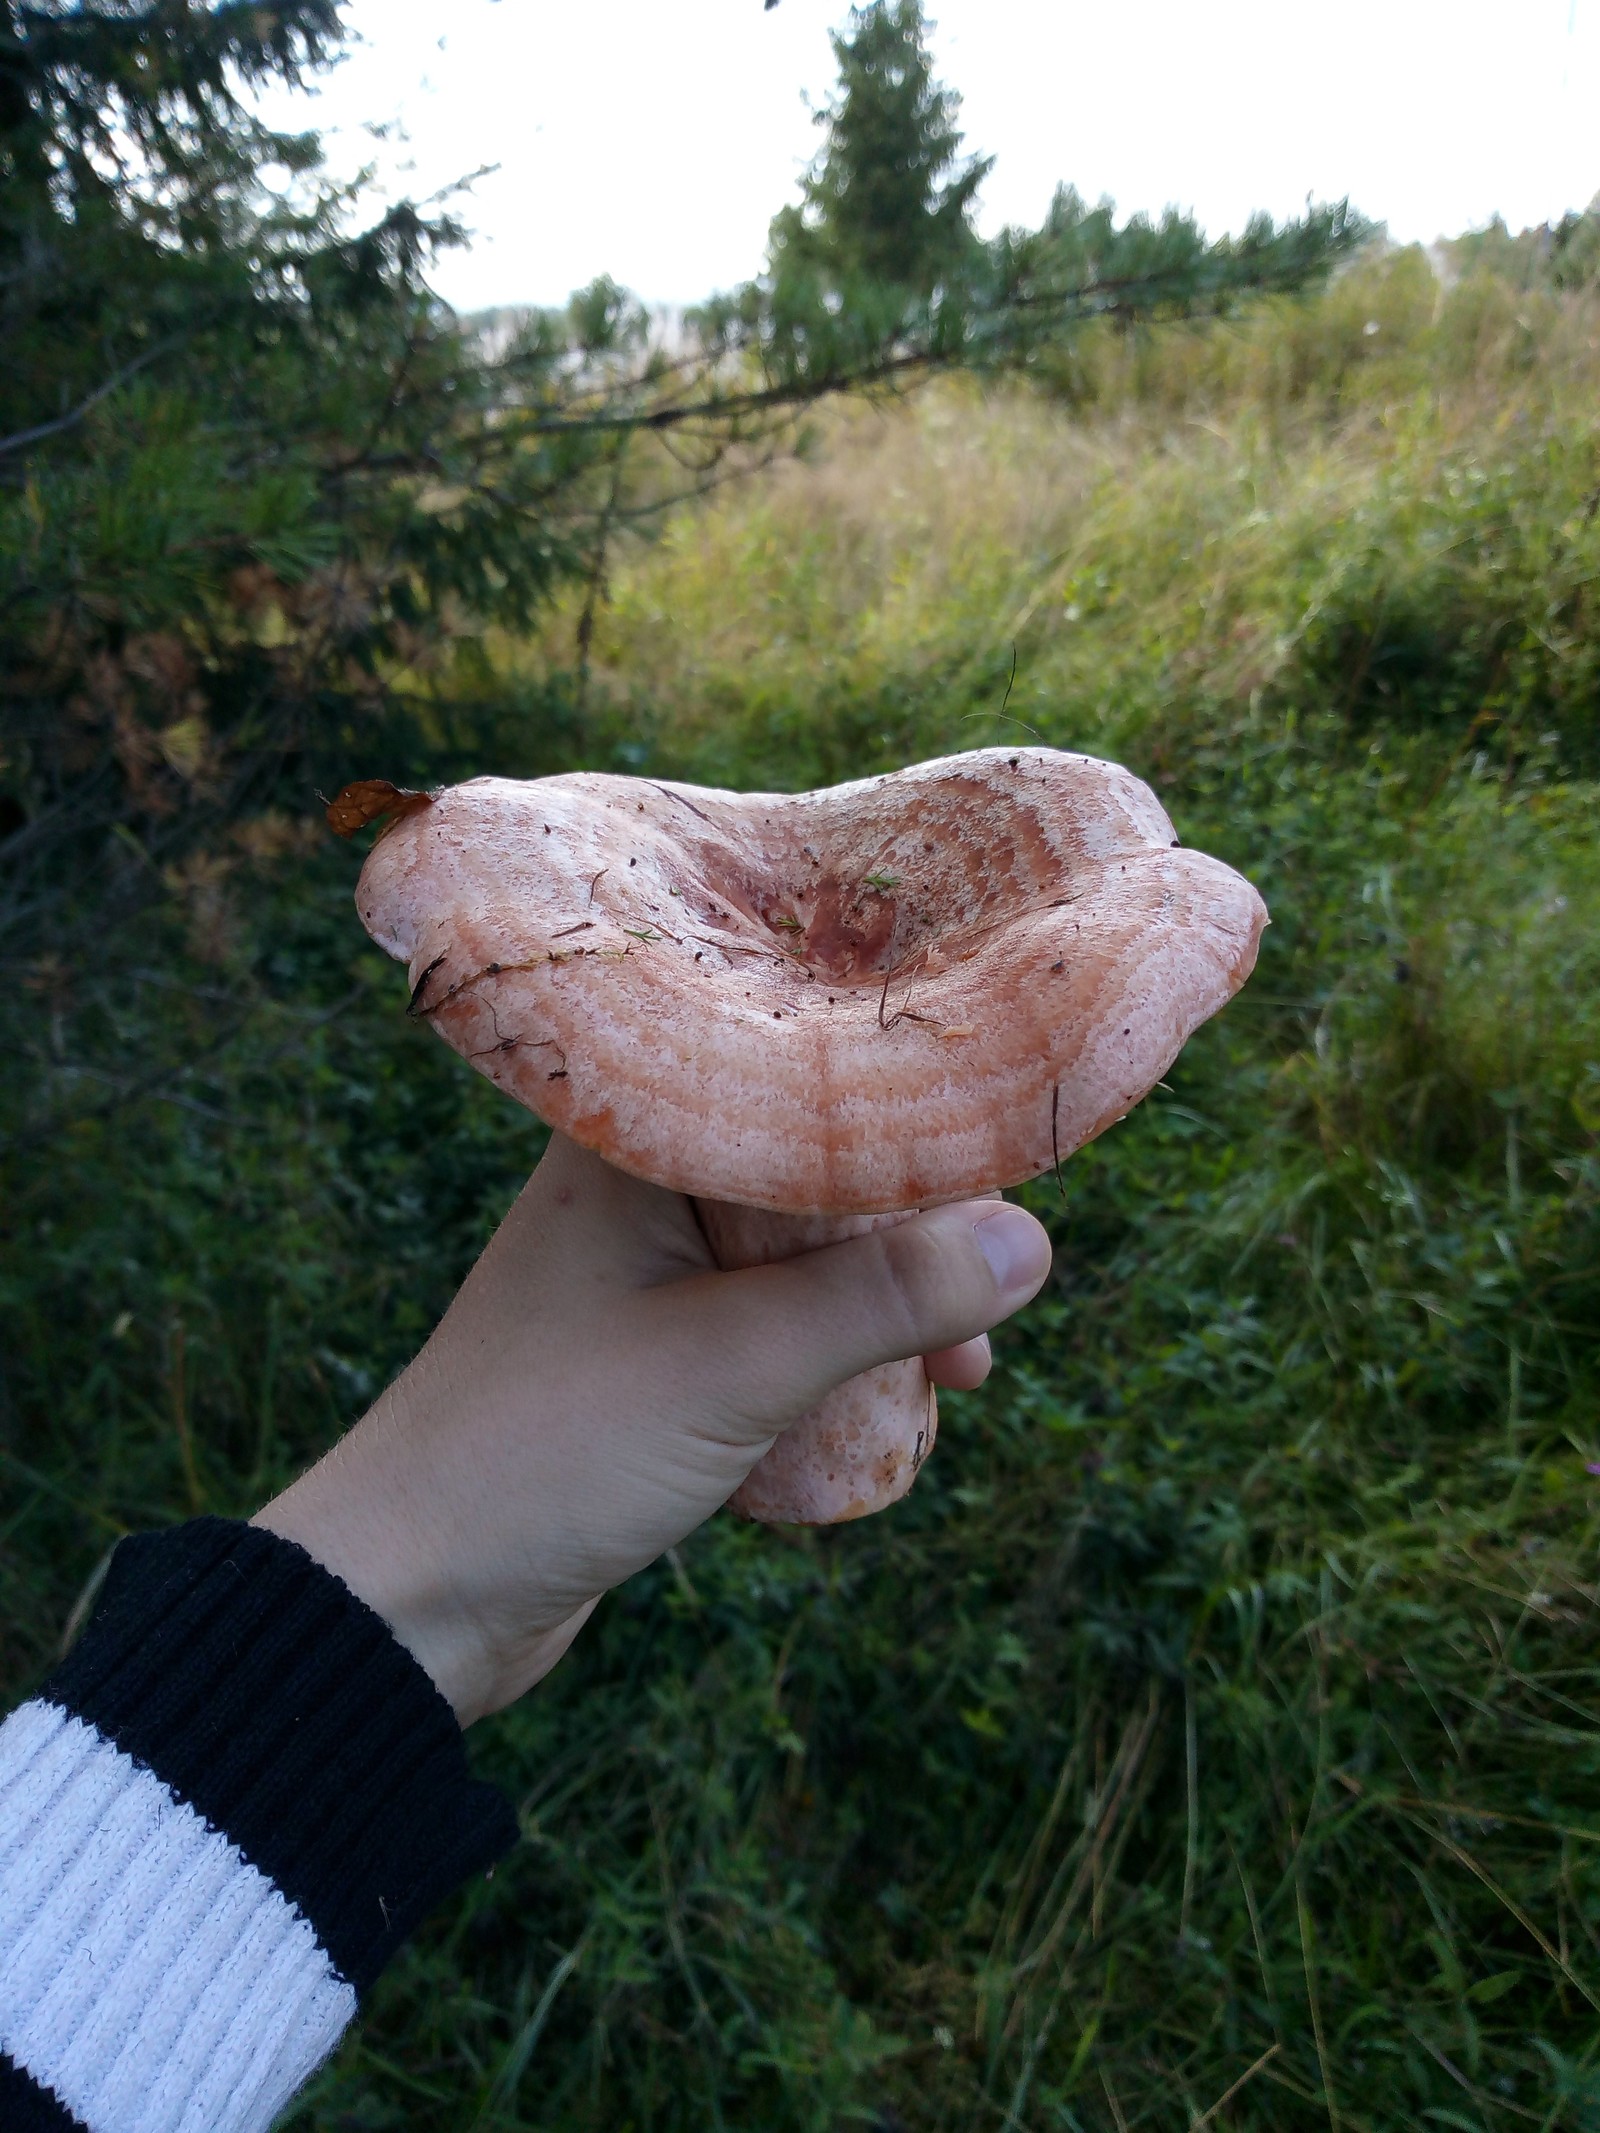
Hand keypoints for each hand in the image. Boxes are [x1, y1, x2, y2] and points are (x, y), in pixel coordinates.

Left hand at [253, 1133, 1051, 1723]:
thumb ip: (885, 1299)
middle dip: (913, 1229)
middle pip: (811, 1169)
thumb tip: (1035, 1246)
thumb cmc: (550, 1450)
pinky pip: (768, 1326)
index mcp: (628, 1138)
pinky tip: (892, 1403)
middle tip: (997, 1289)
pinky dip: (833, 1354)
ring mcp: (636, 1274)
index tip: (1004, 1157)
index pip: (792, 1074)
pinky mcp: (645, 1356)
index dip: (904, 1110)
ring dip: (882, 1303)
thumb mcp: (736, 1364)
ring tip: (963, 1370)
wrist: (408, 1594)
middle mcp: (632, 1187)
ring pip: (797, 1257)